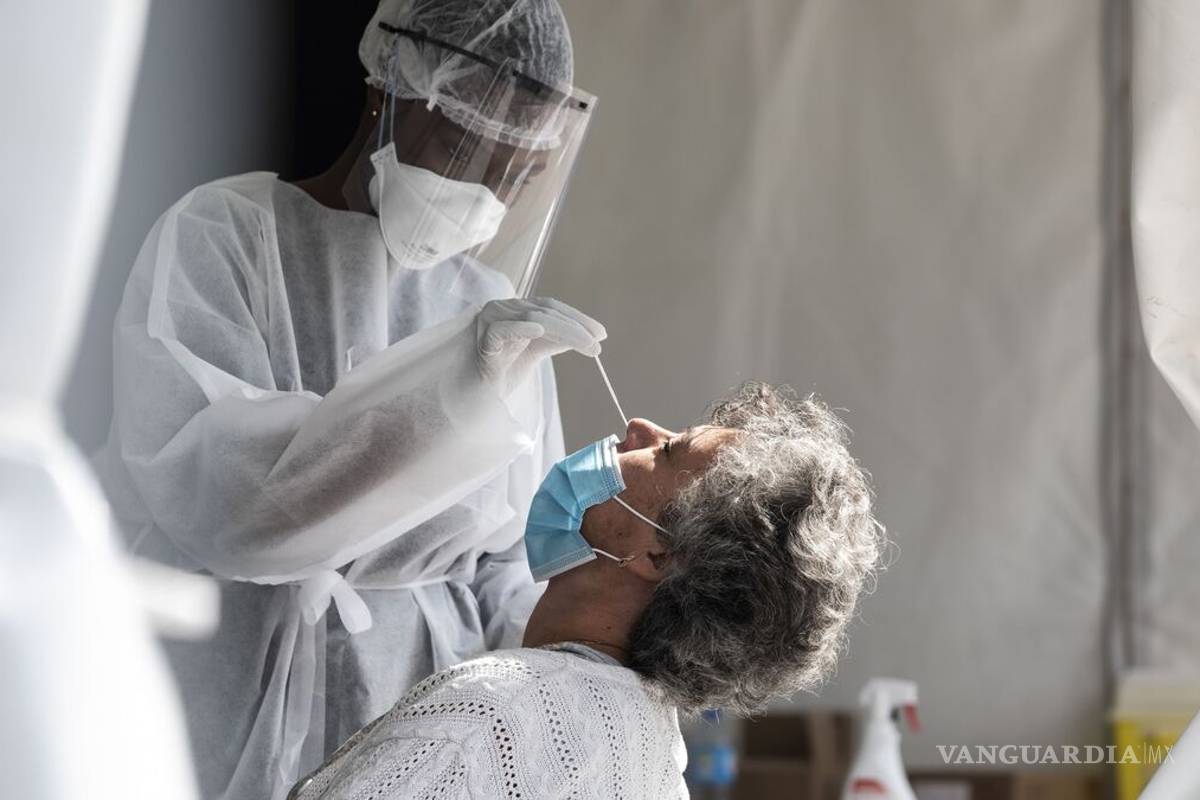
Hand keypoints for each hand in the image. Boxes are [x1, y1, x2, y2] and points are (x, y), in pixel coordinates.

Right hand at [476, 297, 606, 393]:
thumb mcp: (539, 349)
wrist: (481, 394)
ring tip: (585, 345)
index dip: (578, 318)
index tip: (601, 333)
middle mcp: (504, 308)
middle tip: (598, 344)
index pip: (551, 306)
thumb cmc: (507, 369)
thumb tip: (592, 336)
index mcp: (517, 308)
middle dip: (576, 328)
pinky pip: (503, 330)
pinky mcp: (484, 340)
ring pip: (532, 318)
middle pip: (545, 312)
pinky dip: (521, 329)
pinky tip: (539, 331)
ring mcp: (491, 321)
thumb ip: (559, 339)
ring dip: (564, 331)